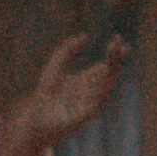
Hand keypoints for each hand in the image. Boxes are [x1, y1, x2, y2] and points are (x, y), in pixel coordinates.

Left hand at [8, 28, 129, 155]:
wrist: (36, 118)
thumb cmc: (46, 92)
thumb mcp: (57, 65)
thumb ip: (68, 50)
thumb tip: (84, 36)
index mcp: (88, 79)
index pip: (107, 64)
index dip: (114, 52)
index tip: (118, 38)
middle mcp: (92, 91)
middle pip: (110, 75)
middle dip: (117, 61)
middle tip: (121, 46)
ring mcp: (88, 105)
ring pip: (106, 90)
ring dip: (111, 75)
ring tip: (112, 61)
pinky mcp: (82, 119)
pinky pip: (94, 107)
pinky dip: (101, 96)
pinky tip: (106, 83)